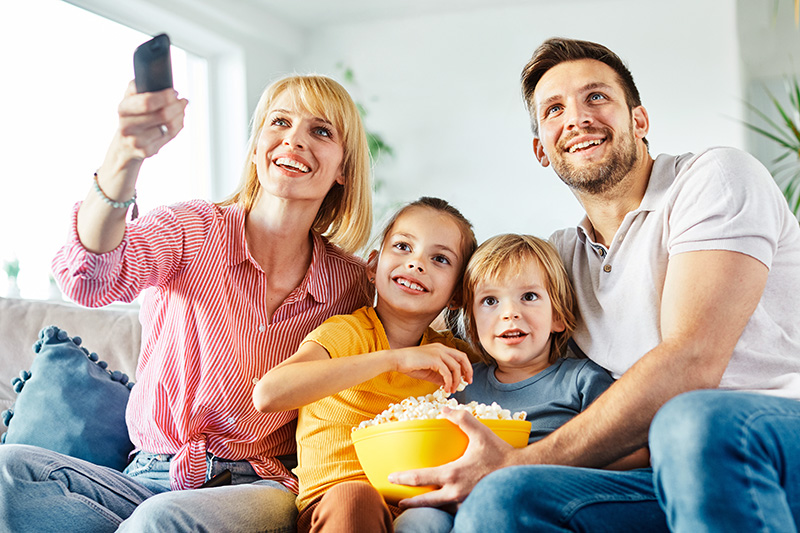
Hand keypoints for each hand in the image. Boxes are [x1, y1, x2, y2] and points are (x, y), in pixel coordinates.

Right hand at [112, 81, 187, 162]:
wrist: (124, 146)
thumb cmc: (132, 118)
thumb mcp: (130, 100)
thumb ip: (138, 86)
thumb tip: (155, 75)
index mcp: (123, 109)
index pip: (147, 102)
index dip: (165, 96)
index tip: (174, 92)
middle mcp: (127, 126)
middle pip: (162, 115)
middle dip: (177, 106)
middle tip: (183, 101)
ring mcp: (136, 141)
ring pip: (169, 126)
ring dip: (180, 116)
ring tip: (181, 110)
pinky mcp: (147, 152)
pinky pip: (170, 136)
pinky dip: (178, 127)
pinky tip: (177, 122)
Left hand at [388, 408, 513, 507]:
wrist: (521, 473)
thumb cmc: (500, 453)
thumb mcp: (480, 432)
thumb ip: (461, 418)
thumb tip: (445, 408)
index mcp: (452, 474)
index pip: (420, 478)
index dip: (403, 478)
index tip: (391, 477)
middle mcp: (455, 492)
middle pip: (425, 501)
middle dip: (408, 502)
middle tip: (397, 501)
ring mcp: (464, 502)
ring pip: (439, 508)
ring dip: (426, 508)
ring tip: (415, 506)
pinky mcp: (473, 506)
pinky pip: (454, 510)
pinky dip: (444, 510)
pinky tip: (441, 508)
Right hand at [393, 343, 472, 393]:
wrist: (397, 360)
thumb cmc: (409, 365)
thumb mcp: (428, 371)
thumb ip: (439, 376)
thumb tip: (448, 384)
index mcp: (440, 349)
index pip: (459, 356)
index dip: (465, 367)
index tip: (465, 378)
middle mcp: (441, 348)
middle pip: (462, 358)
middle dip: (468, 371)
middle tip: (467, 383)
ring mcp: (438, 352)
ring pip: (456, 367)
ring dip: (456, 381)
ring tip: (452, 390)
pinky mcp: (434, 359)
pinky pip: (447, 373)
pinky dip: (449, 382)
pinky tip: (445, 389)